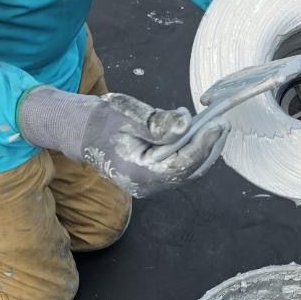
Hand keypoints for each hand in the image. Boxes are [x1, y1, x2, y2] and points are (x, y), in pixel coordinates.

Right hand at [17, 86, 227, 197]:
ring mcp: (150, 185)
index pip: (180, 163)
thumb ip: (156, 122)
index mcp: (137, 173)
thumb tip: (185, 124)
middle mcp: (146, 186)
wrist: (77, 133)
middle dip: (209, 147)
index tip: (218, 124)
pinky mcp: (153, 178)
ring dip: (205, 150)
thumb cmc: (98, 120)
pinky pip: (180, 168)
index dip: (202, 145)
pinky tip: (202, 134)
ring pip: (187, 171)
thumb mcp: (125, 114)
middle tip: (223, 122)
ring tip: (217, 126)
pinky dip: (194, 152)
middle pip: (189, 171)